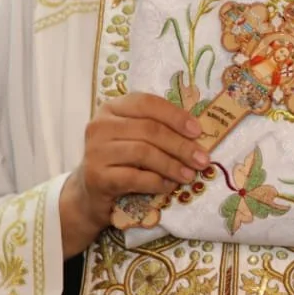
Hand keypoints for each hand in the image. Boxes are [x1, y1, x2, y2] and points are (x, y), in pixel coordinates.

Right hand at [60, 93, 210, 257]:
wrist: (91, 191)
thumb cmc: (121, 160)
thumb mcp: (136, 138)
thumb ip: (158, 129)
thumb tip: (197, 134)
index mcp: (112, 108)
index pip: (147, 103)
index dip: (175, 116)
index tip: (198, 131)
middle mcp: (100, 125)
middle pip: (149, 129)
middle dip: (181, 145)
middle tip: (202, 159)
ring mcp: (95, 150)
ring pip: (143, 152)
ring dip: (172, 165)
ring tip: (189, 175)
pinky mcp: (96, 176)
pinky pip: (134, 177)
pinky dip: (156, 182)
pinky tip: (168, 186)